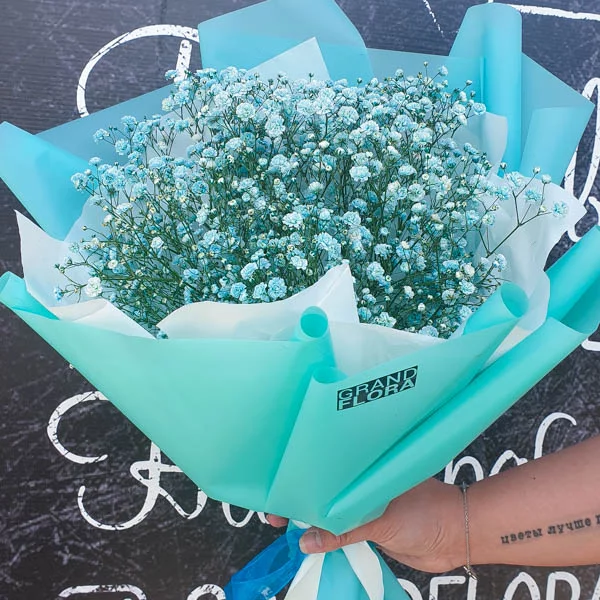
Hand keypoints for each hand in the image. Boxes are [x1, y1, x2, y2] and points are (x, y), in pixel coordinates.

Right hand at [268, 479, 463, 572]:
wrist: (457, 536)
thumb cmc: (425, 513)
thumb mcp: (381, 520)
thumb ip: (343, 530)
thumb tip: (305, 542)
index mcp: (362, 471)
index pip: (324, 473)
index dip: (300, 483)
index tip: (277, 494)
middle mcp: (360, 486)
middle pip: (323, 493)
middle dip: (300, 503)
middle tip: (275, 516)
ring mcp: (366, 507)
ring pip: (332, 514)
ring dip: (314, 524)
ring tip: (289, 532)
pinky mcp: (373, 528)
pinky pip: (344, 532)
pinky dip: (330, 539)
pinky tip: (314, 546)